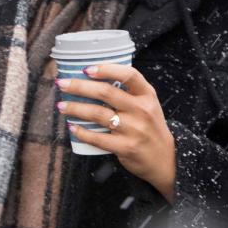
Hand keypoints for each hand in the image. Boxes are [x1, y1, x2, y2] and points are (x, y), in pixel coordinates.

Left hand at [57, 62, 176, 201]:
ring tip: (61, 106)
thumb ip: (128, 92)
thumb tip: (94, 78)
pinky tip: (72, 127)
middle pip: (106, 92)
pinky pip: (98, 138)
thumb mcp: (148, 104)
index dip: (106, 69)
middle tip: (62, 84)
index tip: (86, 69)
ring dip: (75, 108)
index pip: (129, 74)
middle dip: (79, 86)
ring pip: (98, 114)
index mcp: (147, 95)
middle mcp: (141, 110)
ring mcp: (134, 130)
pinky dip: (82, 132)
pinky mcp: (125, 147)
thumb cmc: (150, 127)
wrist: (165, 158)